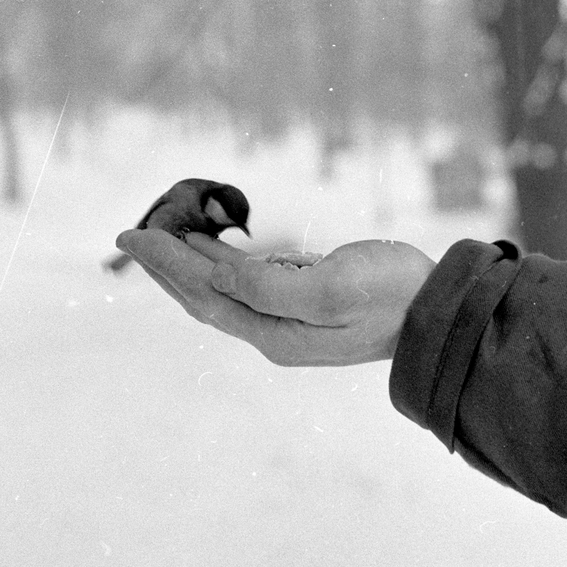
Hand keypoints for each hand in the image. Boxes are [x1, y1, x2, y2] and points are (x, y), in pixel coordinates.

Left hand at [114, 229, 434, 365]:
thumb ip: (269, 286)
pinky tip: (211, 246)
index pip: (203, 292)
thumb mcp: (332, 288)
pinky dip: (219, 263)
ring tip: (159, 236)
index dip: (164, 263)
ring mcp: (286, 322)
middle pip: (202, 295)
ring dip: (186, 264)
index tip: (131, 235)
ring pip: (220, 289)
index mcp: (274, 330)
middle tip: (129, 235)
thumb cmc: (391, 293)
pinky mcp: (301, 306)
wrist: (436, 313)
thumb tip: (217, 272)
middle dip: (164, 265)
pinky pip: (244, 284)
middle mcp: (272, 331)